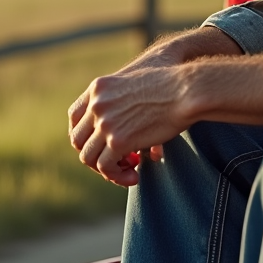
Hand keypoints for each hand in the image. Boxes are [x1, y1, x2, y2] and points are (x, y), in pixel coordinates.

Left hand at [68, 67, 191, 185]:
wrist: (187, 89)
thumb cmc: (173, 86)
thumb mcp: (139, 88)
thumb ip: (126, 109)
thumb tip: (134, 140)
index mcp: (99, 88)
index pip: (75, 117)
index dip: (86, 136)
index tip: (102, 145)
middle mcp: (97, 104)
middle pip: (79, 140)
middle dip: (96, 155)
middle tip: (121, 161)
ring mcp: (105, 122)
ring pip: (89, 157)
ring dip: (107, 169)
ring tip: (131, 170)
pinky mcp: (118, 140)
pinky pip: (106, 167)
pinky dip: (117, 176)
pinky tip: (135, 176)